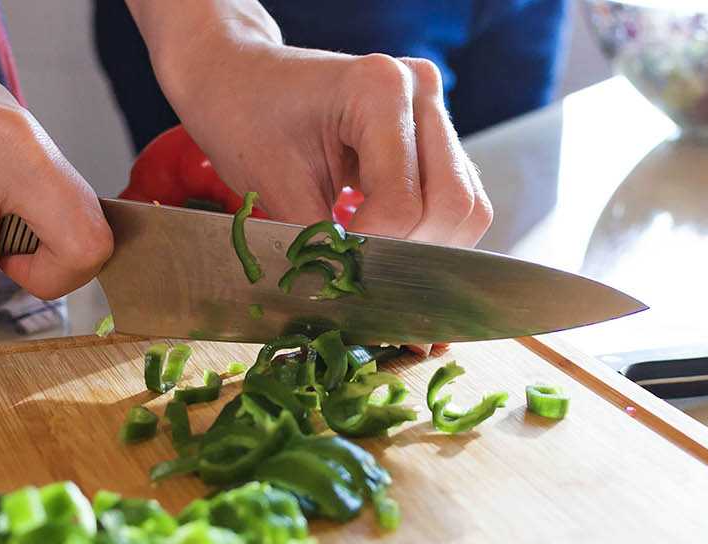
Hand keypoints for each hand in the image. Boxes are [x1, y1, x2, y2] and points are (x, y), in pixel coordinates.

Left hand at [136, 6, 492, 246]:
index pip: (402, 202)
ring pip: (467, 206)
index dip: (373, 249)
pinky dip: (430, 230)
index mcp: (380, 88)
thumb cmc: (245, 118)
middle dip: (411, 252)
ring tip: (374, 255)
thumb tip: (353, 300)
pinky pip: (458, 197)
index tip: (336, 266)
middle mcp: (420, 89)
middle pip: (453, 204)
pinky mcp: (437, 133)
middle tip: (363, 270)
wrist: (240, 78)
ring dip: (427, 245)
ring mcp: (435, 108)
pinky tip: (387, 237)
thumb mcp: (272, 186)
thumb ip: (321, 244)